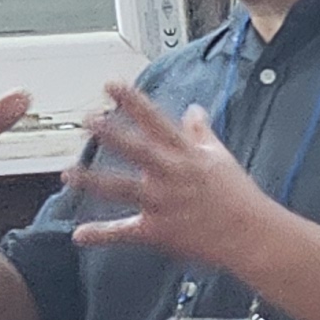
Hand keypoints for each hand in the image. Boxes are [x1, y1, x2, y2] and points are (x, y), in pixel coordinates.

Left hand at [66, 83, 280, 261]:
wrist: (251, 234)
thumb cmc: (237, 195)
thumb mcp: (219, 157)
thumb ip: (201, 132)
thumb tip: (193, 109)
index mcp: (186, 154)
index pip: (155, 121)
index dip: (133, 102)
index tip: (111, 85)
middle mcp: (172, 175)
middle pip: (138, 149)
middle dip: (112, 133)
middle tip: (88, 119)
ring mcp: (163, 203)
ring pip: (123, 189)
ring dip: (95, 181)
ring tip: (68, 174)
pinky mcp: (159, 230)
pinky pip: (126, 232)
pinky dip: (102, 234)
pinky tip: (80, 234)